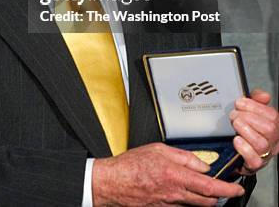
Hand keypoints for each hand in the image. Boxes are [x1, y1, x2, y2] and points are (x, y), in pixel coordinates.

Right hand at [92, 142, 244, 205]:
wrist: (114, 183)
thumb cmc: (132, 165)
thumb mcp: (159, 149)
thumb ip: (184, 156)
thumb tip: (202, 163)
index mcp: (176, 175)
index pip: (209, 186)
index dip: (227, 189)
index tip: (237, 188)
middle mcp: (175, 194)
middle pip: (208, 201)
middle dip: (220, 196)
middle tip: (224, 187)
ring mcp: (170, 205)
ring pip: (197, 205)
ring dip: (204, 198)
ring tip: (202, 187)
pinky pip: (183, 206)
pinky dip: (188, 199)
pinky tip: (182, 190)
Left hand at [230, 88, 278, 175]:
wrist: (234, 151)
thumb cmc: (245, 128)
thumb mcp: (249, 110)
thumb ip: (256, 100)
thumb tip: (264, 95)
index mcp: (274, 126)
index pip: (272, 116)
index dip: (255, 107)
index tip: (239, 103)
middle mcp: (272, 141)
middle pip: (269, 129)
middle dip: (248, 118)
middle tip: (234, 115)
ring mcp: (264, 154)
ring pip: (261, 144)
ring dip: (245, 131)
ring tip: (235, 124)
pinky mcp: (254, 165)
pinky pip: (254, 160)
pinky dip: (244, 148)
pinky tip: (236, 140)